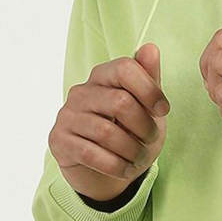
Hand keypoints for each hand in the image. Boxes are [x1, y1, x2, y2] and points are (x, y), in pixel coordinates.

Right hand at [48, 42, 169, 200]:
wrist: (105, 172)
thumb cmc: (129, 134)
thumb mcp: (146, 108)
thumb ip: (149, 79)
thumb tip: (151, 48)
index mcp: (103, 76)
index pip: (125, 68)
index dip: (149, 89)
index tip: (162, 110)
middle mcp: (81, 92)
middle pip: (120, 102)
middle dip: (144, 126)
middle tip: (150, 139)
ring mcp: (67, 116)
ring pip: (107, 132)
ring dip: (132, 150)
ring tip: (139, 158)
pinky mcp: (59, 141)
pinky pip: (91, 154)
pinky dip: (116, 165)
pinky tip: (125, 169)